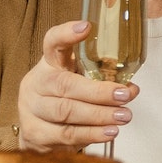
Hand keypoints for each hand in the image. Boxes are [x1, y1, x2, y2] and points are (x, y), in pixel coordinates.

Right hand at [16, 20, 134, 149]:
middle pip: (65, 84)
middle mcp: (36, 82)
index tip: (86, 27)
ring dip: (99, 116)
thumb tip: (130, 89)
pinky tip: (108, 132)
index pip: (52, 42)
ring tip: (122, 117)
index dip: (66, 34)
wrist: (36, 128)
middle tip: (124, 95)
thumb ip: (100, 79)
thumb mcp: (76, 79)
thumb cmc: (63, 97)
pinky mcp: (34, 133)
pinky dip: (91, 134)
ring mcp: (31, 108)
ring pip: (66, 112)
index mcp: (49, 62)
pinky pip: (66, 135)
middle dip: (98, 92)